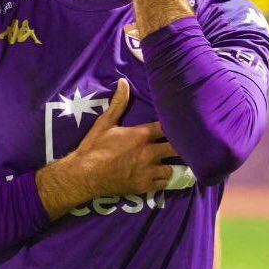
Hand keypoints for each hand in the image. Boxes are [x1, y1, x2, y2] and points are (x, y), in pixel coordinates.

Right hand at [36, 79, 177, 219]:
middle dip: (180, 146)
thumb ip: (118, 103)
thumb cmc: (94, 147)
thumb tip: (123, 81)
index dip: (176, 127)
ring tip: (174, 163)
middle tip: (183, 145)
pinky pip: (163, 184)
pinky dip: (164, 180)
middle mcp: (149, 153)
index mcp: (141, 135)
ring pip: (173, 169)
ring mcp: (148, 171)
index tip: (181, 125)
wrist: (84, 175)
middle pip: (176, 149)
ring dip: (173, 165)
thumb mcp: (105, 122)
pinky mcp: (144, 186)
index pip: (168, 128)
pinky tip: (163, 176)